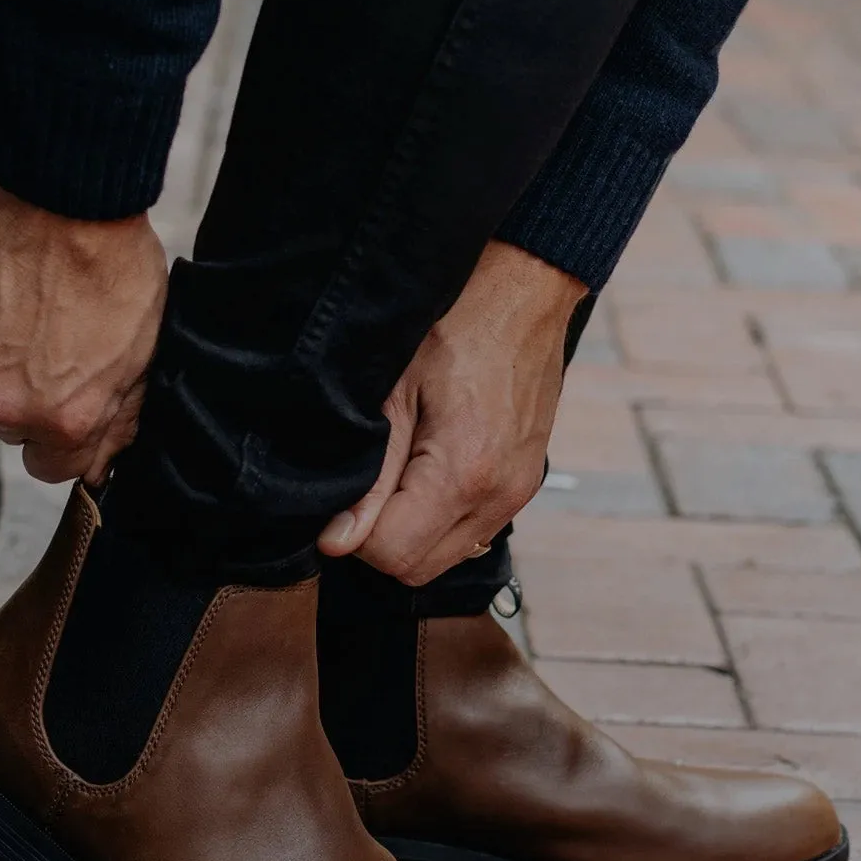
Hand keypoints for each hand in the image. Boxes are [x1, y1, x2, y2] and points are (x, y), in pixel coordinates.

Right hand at [0, 178, 167, 483]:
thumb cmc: (114, 270)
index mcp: (64, 420)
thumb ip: (119, 420)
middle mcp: (7, 405)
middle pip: (14, 430)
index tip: (74, 407)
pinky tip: (5, 302)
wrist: (67, 198)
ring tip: (30, 323)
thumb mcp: (143, 357)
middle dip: (35, 402)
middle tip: (57, 350)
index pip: (53, 468)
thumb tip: (103, 462)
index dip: (68, 439)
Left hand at [318, 242, 585, 584]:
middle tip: (363, 484)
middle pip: (417, 568)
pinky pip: (468, 532)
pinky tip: (425, 472)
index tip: (340, 497)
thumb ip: (369, 476)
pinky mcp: (523, 486)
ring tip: (396, 472)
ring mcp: (518, 494)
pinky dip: (437, 519)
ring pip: (442, 557)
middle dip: (378, 539)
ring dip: (409, 531)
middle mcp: (500, 496)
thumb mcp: (393, 393)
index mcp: (466, 473)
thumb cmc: (456, 325)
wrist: (523, 293)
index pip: (392, 554)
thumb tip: (338, 540)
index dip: (353, 534)